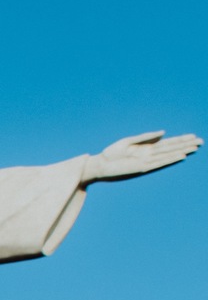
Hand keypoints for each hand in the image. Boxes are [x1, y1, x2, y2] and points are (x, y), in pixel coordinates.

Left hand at [82, 130, 200, 183]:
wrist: (100, 164)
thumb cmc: (112, 153)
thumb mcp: (129, 141)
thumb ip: (146, 137)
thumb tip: (164, 132)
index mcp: (146, 148)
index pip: (167, 143)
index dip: (180, 139)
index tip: (193, 136)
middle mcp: (149, 155)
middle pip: (171, 148)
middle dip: (186, 144)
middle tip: (201, 141)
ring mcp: (147, 161)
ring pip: (169, 155)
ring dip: (182, 150)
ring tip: (195, 147)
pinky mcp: (142, 167)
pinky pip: (159, 162)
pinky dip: (170, 159)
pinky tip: (180, 156)